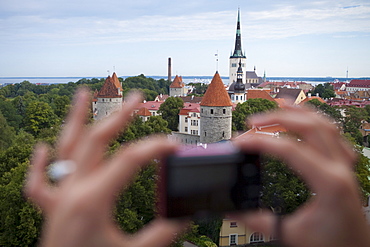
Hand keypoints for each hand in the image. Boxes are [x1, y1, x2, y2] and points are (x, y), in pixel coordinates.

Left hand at [25, 89, 182, 246]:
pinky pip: (38, 183)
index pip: (130, 160)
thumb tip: (185, 218)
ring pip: (64, 149)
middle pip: (97, 141)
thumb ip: (162, 234)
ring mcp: (59, 198)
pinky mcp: (52, 209)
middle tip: (136, 98)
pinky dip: (39, 162)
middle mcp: (72, 192)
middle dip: (119, 115)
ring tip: (84, 95)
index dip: (155, 148)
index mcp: (93, 200)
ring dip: (75, 120)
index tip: (175, 145)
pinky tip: (42, 147)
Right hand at [235, 106, 369, 246]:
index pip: (290, 150)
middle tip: (252, 121)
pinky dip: (316, 121)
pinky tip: (304, 120)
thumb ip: (260, 222)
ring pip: (325, 124)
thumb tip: (234, 212)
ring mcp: (345, 165)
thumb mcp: (292, 235)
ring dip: (299, 112)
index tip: (239, 142)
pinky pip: (334, 134)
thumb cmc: (334, 246)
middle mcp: (340, 168)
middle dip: (277, 118)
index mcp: (329, 183)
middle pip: (310, 126)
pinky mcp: (344, 167)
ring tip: (278, 103)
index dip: (260, 142)